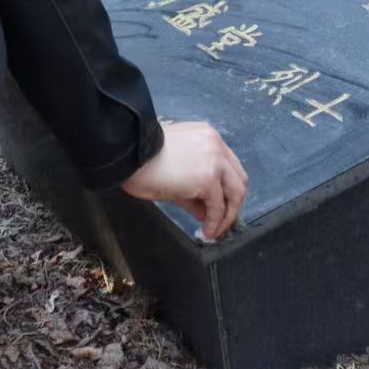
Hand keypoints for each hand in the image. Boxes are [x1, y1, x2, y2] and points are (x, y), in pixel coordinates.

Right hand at [121, 120, 247, 241]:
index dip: (227, 189)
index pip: (229, 165)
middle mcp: (216, 144)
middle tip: (222, 222)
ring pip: (236, 192)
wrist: (130, 155)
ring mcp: (215, 161)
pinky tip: (208, 232)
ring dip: (228, 215)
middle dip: (233, 204)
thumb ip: (195, 190)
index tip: (220, 206)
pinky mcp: (208, 178)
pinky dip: (215, 222)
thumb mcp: (175, 172)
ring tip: (216, 231)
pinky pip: (218, 206)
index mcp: (208, 136)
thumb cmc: (143, 161)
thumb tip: (208, 214)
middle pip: (239, 178)